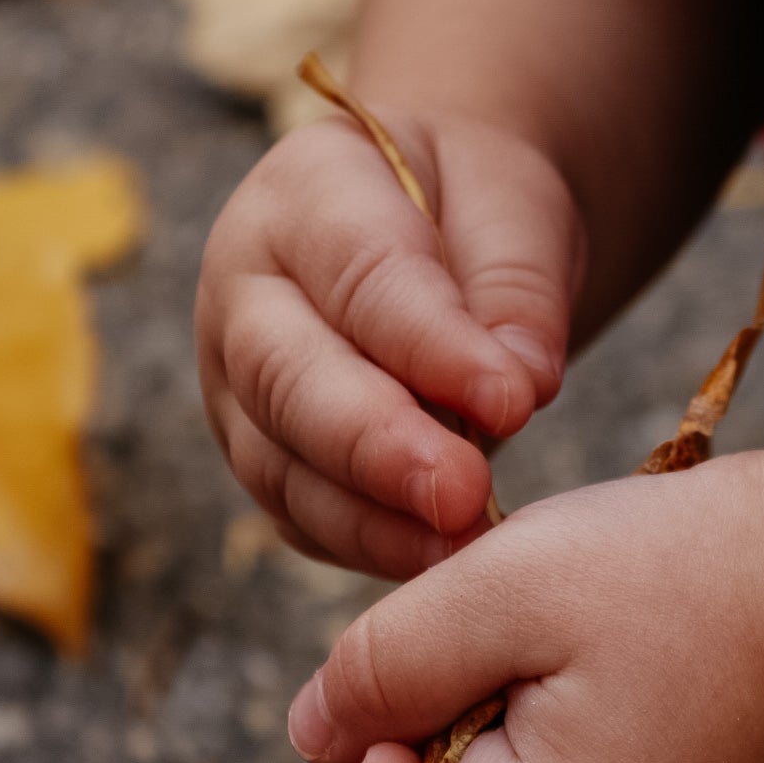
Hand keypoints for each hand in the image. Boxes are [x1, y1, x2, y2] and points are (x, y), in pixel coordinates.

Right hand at [196, 110, 584, 576]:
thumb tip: (522, 383)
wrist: (440, 223)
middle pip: (289, 381)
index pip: (362, 277)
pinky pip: (304, 515)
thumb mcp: (515, 208)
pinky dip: (369, 545)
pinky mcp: (268, 456)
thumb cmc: (476, 206)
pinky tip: (439, 562)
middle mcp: (246, 296)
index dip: (433, 348)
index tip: (513, 400)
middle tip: (462, 496)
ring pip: (283, 466)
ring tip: (462, 548)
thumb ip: (517, 287)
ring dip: (373, 520)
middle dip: (377, 449)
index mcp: (304, 200)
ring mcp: (241, 386)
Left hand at [287, 447, 763, 762]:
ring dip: (500, 747)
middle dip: (437, 758)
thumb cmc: (684, 571)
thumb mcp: (506, 586)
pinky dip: (558, 752)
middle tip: (512, 655)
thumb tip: (311, 737)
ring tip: (575, 657)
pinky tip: (617, 676)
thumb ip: (383, 666)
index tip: (418, 710)